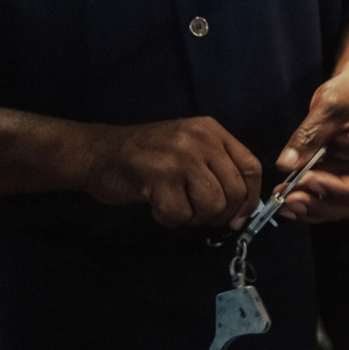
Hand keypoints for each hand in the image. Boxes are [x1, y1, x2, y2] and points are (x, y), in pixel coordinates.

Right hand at [84, 117, 260, 227]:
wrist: (97, 152)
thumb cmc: (148, 156)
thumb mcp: (190, 149)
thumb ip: (218, 172)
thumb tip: (241, 214)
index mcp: (212, 130)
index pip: (251, 168)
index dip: (250, 199)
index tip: (239, 216)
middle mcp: (200, 139)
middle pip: (235, 192)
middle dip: (221, 214)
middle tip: (199, 214)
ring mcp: (180, 156)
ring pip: (212, 206)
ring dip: (195, 217)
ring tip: (176, 206)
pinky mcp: (158, 177)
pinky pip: (181, 215)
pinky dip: (169, 219)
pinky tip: (156, 205)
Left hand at [275, 63, 348, 223]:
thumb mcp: (329, 105)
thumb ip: (308, 136)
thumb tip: (287, 164)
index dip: (337, 191)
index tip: (309, 181)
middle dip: (321, 206)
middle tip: (290, 200)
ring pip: (338, 206)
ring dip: (312, 208)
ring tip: (284, 202)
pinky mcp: (339, 175)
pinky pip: (326, 195)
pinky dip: (308, 200)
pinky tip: (287, 197)